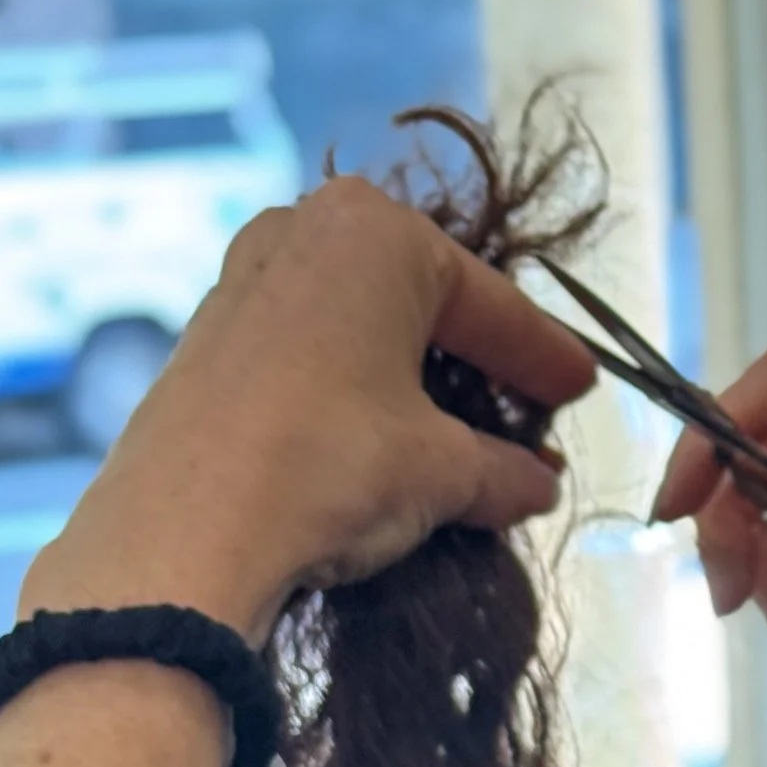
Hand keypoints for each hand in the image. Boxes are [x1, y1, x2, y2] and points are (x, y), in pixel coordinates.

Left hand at [24, 180, 596, 640]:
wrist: (185, 533)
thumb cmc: (332, 466)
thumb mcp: (441, 471)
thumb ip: (502, 470)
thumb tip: (536, 485)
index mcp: (375, 233)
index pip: (488, 303)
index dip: (543, 356)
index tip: (581, 389)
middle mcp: (303, 233)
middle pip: (418, 301)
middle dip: (473, 357)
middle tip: (524, 406)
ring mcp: (243, 283)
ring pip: (356, 325)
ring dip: (409, 377)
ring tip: (456, 433)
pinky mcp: (202, 343)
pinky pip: (306, 355)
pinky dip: (352, 392)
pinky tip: (377, 441)